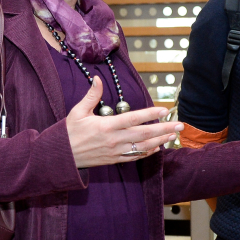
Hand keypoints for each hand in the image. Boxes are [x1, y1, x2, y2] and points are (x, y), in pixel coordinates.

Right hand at [66, 77, 183, 167]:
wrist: (60, 157)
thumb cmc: (68, 133)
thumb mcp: (78, 111)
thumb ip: (91, 96)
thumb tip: (97, 78)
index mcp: (106, 126)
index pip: (133, 119)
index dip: (150, 115)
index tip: (164, 110)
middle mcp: (114, 140)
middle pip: (144, 134)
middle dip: (163, 129)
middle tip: (179, 125)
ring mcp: (116, 152)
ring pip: (143, 147)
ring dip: (160, 141)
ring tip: (173, 135)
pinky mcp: (114, 160)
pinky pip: (135, 157)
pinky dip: (148, 153)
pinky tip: (158, 148)